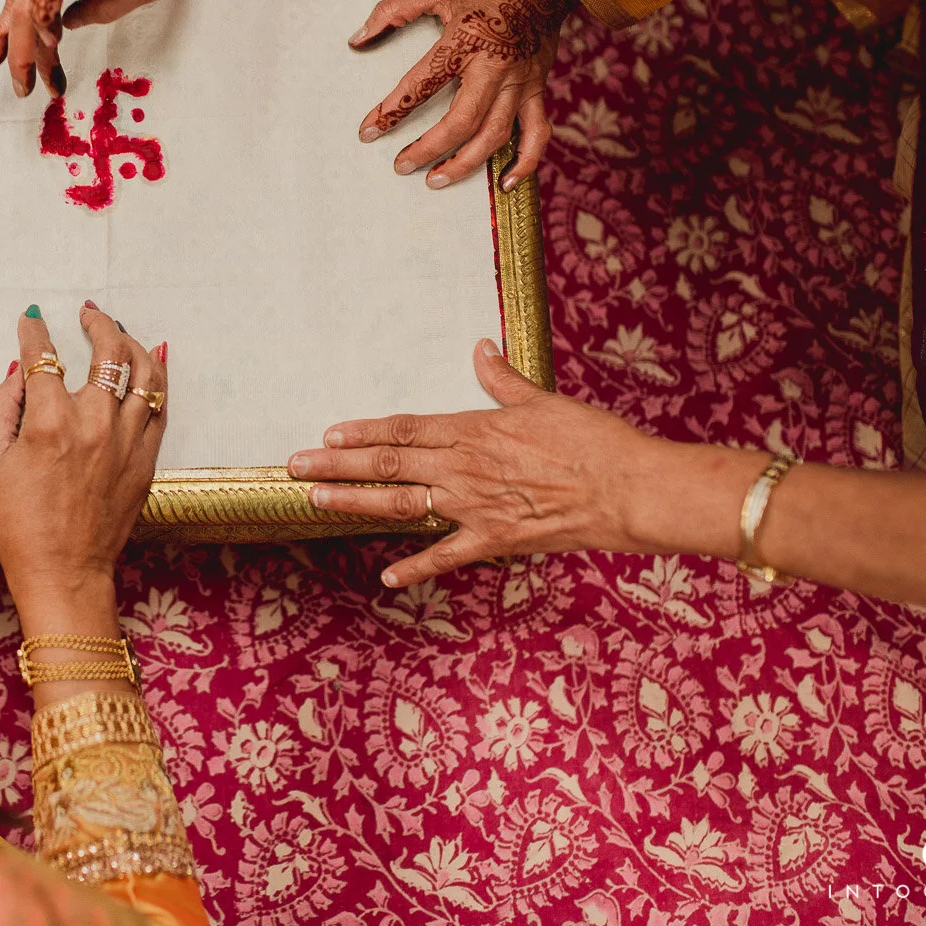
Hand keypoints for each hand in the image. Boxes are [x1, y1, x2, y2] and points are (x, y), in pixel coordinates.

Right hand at [0, 0, 207, 96]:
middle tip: (30, 92)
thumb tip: (70, 24)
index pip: (40, 6)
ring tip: (3, 71)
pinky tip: (6, 38)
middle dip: (23, 54)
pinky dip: (15, 16)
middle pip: (23, 9)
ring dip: (11, 39)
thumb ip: (110, 6)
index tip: (53, 62)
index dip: (39, 39)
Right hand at [0, 303, 167, 608]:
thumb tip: (19, 374)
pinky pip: (161, 405)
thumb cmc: (19, 524)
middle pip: (108, 352)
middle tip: (88, 314)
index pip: (44, 357)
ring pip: (144, 372)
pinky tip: (149, 362)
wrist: (64, 572)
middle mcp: (94, 424)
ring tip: (119, 333)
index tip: (29, 321)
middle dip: (97, 323)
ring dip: (131, 344)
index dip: (33, 333)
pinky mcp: (146, 459)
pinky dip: (157, 378)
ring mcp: (127, 441)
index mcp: (50, 423)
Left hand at [287, 340, 751, 587]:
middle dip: (337, 465)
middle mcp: (463, 468)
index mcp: (473, 430)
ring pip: (402, 504)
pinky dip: (416, 567)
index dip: (362, 432)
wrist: (631, 488)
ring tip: (315, 502)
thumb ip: (503, 379)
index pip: (404, 428)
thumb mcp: (543, 399)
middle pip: (388, 463)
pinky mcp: (496, 539)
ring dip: (356, 503)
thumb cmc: (592, 440)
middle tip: (295, 466)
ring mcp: (476, 506)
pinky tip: (387, 577)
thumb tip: (481, 348)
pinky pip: (447, 556)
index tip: (327, 434)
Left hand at [351, 0, 572, 189]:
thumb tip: (357, 38)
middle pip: (460, 122)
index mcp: (464, 40)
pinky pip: (537, 133)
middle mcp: (494, 67)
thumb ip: (393, 11)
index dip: (390, 111)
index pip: (420, 84)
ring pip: (495, 135)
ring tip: (436, 180)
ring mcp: (520, 82)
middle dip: (428, 149)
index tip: (368, 132)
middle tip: (401, 166)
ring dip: (465, 164)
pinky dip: (524, 162)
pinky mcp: (538, 88)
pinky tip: (504, 183)